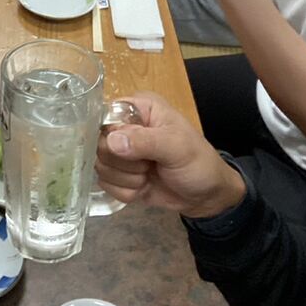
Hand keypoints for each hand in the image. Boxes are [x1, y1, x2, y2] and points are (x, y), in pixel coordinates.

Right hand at [96, 92, 246, 217]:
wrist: (207, 197)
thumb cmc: (198, 163)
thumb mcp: (177, 147)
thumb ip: (145, 141)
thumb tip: (111, 141)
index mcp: (138, 109)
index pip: (104, 116)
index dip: (112, 136)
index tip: (129, 150)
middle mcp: (125, 127)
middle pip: (98, 144)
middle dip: (123, 163)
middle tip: (147, 166)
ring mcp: (121, 152)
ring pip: (100, 166)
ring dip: (126, 179)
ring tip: (148, 176)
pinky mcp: (120, 175)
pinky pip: (106, 184)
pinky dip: (126, 191)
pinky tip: (144, 187)